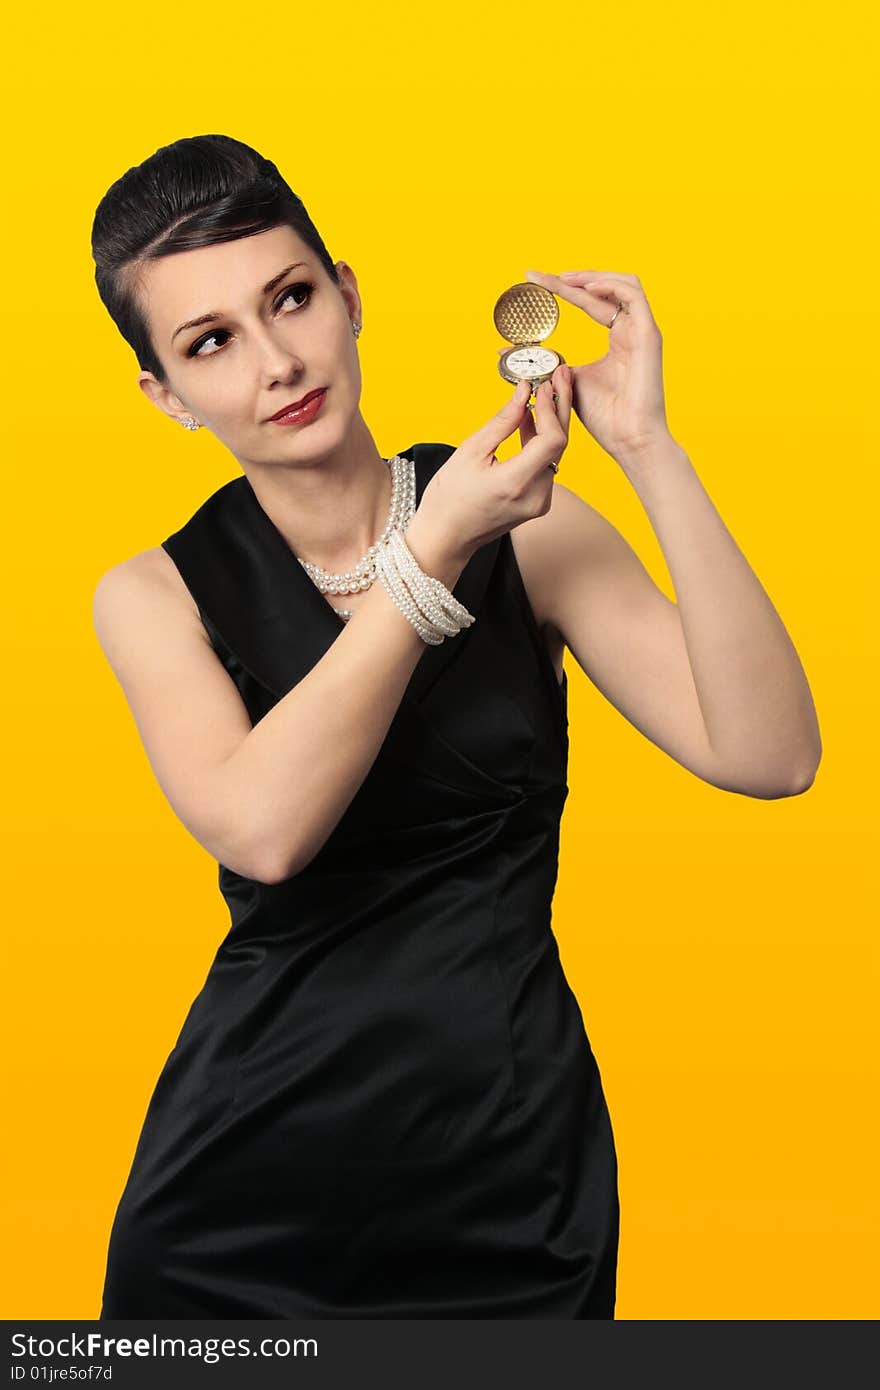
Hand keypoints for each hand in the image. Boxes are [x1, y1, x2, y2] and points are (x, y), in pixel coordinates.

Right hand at [412, 366, 571, 566]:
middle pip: (560, 444)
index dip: (552, 408)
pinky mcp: (538, 503)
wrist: (446, 538)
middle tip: (557, 376)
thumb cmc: (449, 498)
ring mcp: (540, 502)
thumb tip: (524, 392)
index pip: (552, 440)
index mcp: (517, 483)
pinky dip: (541, 442)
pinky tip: (531, 421)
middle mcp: (536, 496)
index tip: (544, 384)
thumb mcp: (471, 452)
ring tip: (542, 392)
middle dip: (560, 407)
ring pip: (555, 454)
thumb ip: (502, 422)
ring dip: (550, 423)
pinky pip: (546, 465)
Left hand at [523, 268, 671, 462]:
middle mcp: (631, 330)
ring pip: (623, 284)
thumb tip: (510, 353)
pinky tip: (586, 289)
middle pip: (603, 289)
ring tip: (563, 279)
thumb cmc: (604, 417)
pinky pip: (634, 296)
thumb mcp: (568, 383)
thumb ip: (550, 364)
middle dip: (570, 279)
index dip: (562, 289)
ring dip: (591, 276)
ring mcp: (642, 331)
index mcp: (617, 339)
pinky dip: (610, 286)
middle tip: (537, 276)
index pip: (589, 303)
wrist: (629, 439)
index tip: (532, 280)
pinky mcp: (649, 335)